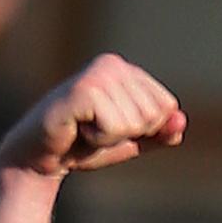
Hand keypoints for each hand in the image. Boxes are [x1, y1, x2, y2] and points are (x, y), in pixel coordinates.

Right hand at [0, 53, 185, 176]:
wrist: (40, 157)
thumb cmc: (85, 145)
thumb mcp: (132, 141)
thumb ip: (160, 133)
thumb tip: (181, 121)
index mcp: (127, 71)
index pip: (167, 106)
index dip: (145, 129)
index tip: (112, 126)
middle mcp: (113, 65)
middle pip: (155, 115)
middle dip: (128, 133)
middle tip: (96, 130)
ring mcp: (97, 74)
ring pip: (136, 123)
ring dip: (111, 137)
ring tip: (85, 128)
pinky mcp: (84, 90)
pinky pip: (116, 128)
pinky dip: (99, 139)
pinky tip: (77, 129)